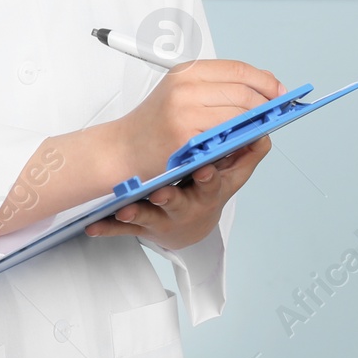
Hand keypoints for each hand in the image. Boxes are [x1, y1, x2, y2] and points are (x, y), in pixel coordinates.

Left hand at [83, 135, 271, 249]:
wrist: (181, 223)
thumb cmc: (204, 191)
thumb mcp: (231, 177)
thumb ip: (248, 152)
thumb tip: (264, 128)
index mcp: (211, 193)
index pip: (216, 184)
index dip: (212, 175)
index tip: (206, 167)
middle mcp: (189, 205)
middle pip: (183, 202)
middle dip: (179, 192)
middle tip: (180, 179)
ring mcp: (163, 217)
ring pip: (153, 216)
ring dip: (142, 211)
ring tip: (128, 207)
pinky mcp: (141, 225)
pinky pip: (124, 228)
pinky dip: (108, 228)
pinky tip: (93, 227)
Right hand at [113, 58, 284, 180]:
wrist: (121, 150)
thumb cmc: (155, 124)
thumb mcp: (185, 93)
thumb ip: (220, 87)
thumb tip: (265, 83)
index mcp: (187, 70)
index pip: (238, 69)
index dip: (265, 81)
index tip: (281, 93)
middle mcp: (186, 85)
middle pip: (243, 90)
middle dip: (266, 104)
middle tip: (277, 114)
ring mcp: (185, 110)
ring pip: (239, 112)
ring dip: (257, 122)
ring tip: (263, 128)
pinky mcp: (185, 135)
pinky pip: (226, 135)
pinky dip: (241, 138)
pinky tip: (244, 142)